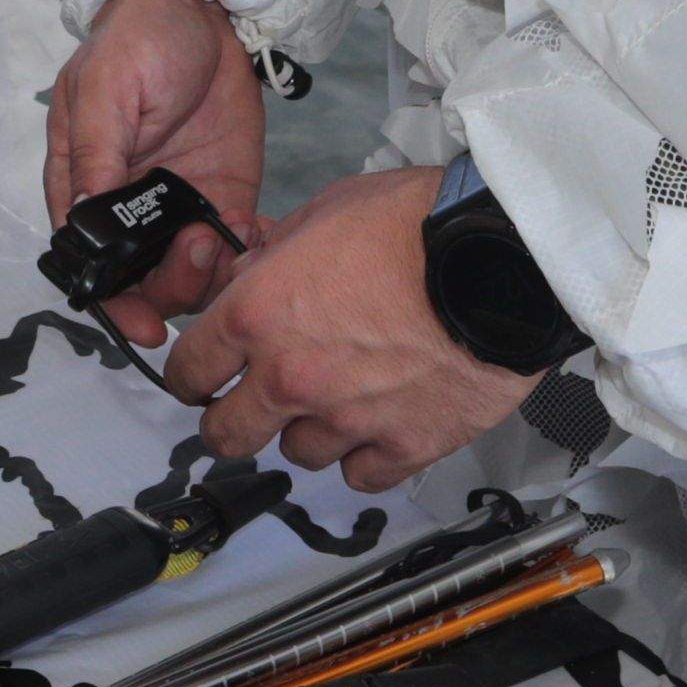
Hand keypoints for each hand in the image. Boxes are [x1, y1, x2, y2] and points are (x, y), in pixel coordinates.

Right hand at [43, 0, 266, 347]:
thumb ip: (98, 151)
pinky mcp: (223, 198)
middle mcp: (128, 207)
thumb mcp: (108, 87)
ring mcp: (177, 206)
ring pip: (186, 276)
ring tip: (224, 235)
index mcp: (84, 183)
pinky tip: (254, 236)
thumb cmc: (140, 39)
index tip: (141, 323)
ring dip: (206, 275)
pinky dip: (243, 258)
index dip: (110, 301)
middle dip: (167, 289)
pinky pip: (230, 250)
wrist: (205, 8)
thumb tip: (82, 219)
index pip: (87, 261)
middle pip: (139, 280)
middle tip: (197, 253)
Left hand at [162, 166, 529, 491]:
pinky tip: (378, 424)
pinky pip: (361, 475)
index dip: (191, 373)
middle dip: (230, 421)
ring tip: (337, 398)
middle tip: (249, 405)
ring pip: (298, 454)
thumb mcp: (324, 211)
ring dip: (308, 430)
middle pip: (226, 435)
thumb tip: (251, 272)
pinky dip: (365, 456)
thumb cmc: (415, 225)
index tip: (202, 375)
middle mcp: (290, 377)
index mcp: (257, 315)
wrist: (497, 262)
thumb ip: (274, 253)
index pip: (189, 369)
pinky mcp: (403, 447)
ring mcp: (346, 420)